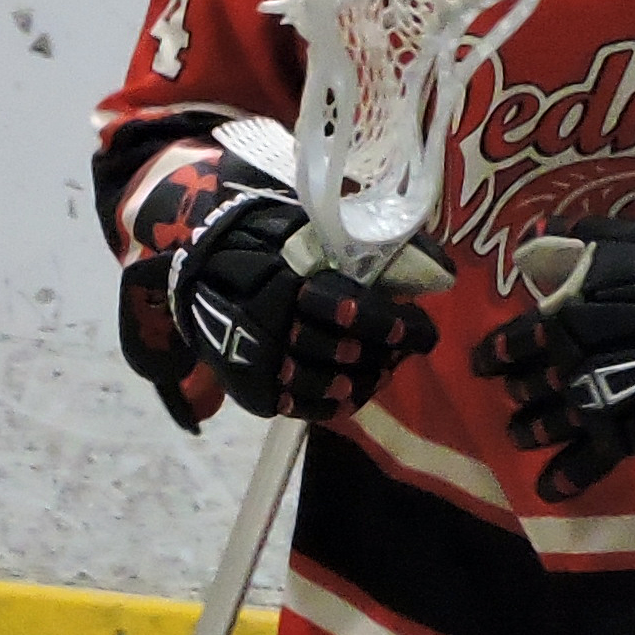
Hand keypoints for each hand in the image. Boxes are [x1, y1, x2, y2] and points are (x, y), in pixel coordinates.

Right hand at [118, 150, 441, 428]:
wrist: (196, 267)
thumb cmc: (267, 243)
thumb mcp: (310, 227)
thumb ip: (369, 245)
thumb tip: (438, 267)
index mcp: (286, 278)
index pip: (347, 309)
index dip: (389, 325)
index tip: (419, 330)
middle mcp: (267, 321)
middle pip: (337, 350)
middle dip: (380, 354)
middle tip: (402, 352)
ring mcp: (254, 358)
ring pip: (318, 383)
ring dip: (360, 382)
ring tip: (381, 372)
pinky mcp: (247, 385)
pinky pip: (294, 406)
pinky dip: (329, 406)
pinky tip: (351, 394)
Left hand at [473, 210, 634, 501]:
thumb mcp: (617, 237)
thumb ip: (572, 238)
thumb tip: (534, 235)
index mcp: (556, 319)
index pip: (509, 343)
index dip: (493, 354)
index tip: (485, 362)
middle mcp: (563, 366)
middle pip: (525, 386)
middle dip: (515, 391)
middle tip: (513, 394)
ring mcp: (593, 403)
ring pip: (547, 424)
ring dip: (529, 429)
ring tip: (520, 434)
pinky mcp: (625, 432)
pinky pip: (589, 461)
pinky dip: (567, 478)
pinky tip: (548, 490)